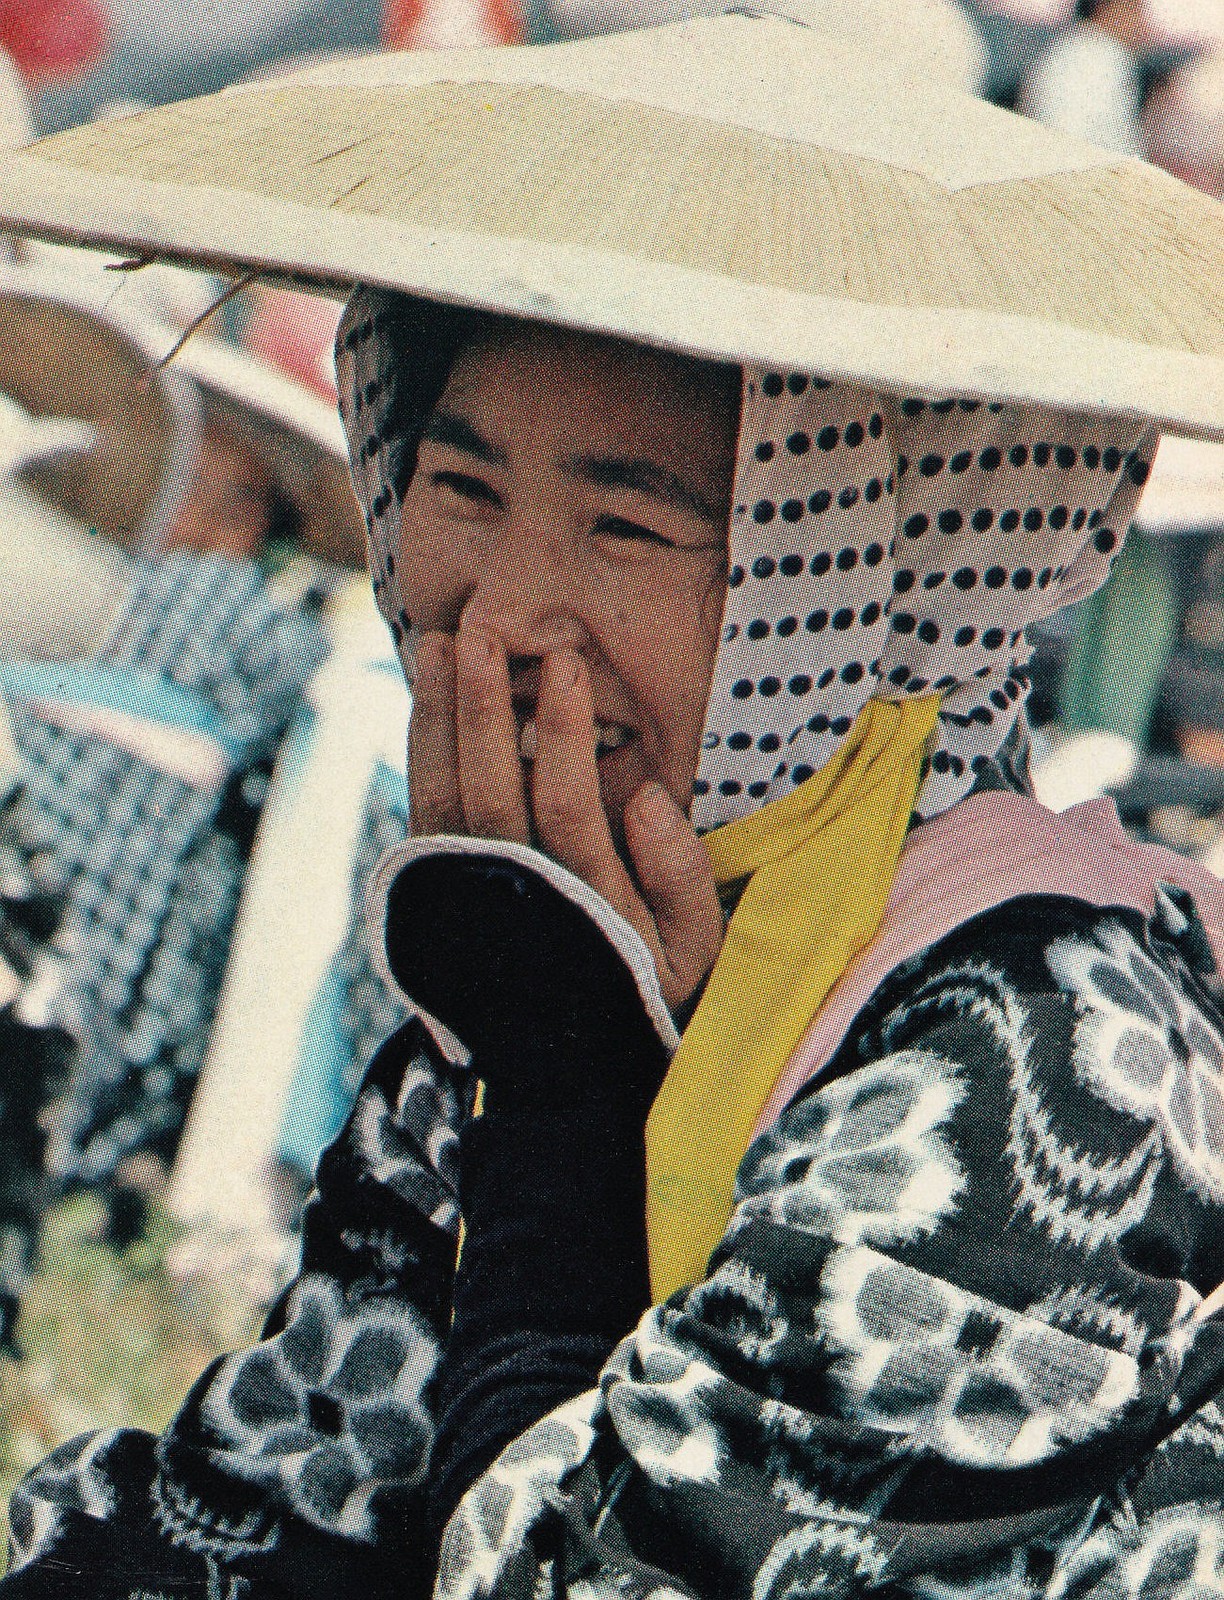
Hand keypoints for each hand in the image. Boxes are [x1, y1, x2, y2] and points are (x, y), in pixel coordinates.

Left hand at [407, 622, 721, 1012]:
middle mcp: (519, 901)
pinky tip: (424, 704)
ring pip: (442, 802)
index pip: (566, 805)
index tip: (566, 664)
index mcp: (589, 907)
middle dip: (484, 710)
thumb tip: (647, 795)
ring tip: (437, 646)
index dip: (564, 733)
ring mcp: (471, 902)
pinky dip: (419, 757)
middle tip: (480, 634)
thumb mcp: (694, 948)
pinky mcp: (436, 901)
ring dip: (437, 722)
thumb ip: (680, 876)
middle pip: (490, 794)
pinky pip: (421, 818)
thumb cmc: (646, 986)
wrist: (572, 1069)